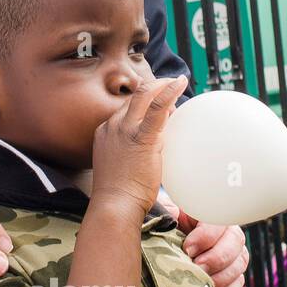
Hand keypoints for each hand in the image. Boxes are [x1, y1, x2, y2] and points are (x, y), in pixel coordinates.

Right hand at [89, 75, 187, 216]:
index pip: (127, 108)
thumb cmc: (120, 192)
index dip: (146, 102)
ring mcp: (124, 129)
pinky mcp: (141, 137)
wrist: (114, 204)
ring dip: (162, 86)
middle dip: (154, 87)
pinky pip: (156, 108)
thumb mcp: (120, 164)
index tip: (162, 105)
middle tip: (171, 85)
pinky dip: (168, 91)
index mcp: (106, 131)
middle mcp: (112, 125)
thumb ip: (132, 149)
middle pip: (134, 98)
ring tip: (178, 83)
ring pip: (143, 96)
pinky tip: (180, 82)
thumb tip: (154, 144)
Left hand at [162, 199, 248, 286]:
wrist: (155, 248)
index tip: (188, 249)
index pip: (219, 220)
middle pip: (236, 241)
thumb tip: (171, 214)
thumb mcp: (159, 214)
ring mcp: (230, 253)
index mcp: (207, 213)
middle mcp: (224, 231)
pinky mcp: (229, 274)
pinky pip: (237, 283)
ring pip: (239, 262)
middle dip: (217, 257)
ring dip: (221, 275)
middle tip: (197, 267)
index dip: (207, 236)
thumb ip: (166, 211)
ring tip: (201, 283)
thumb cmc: (157, 228)